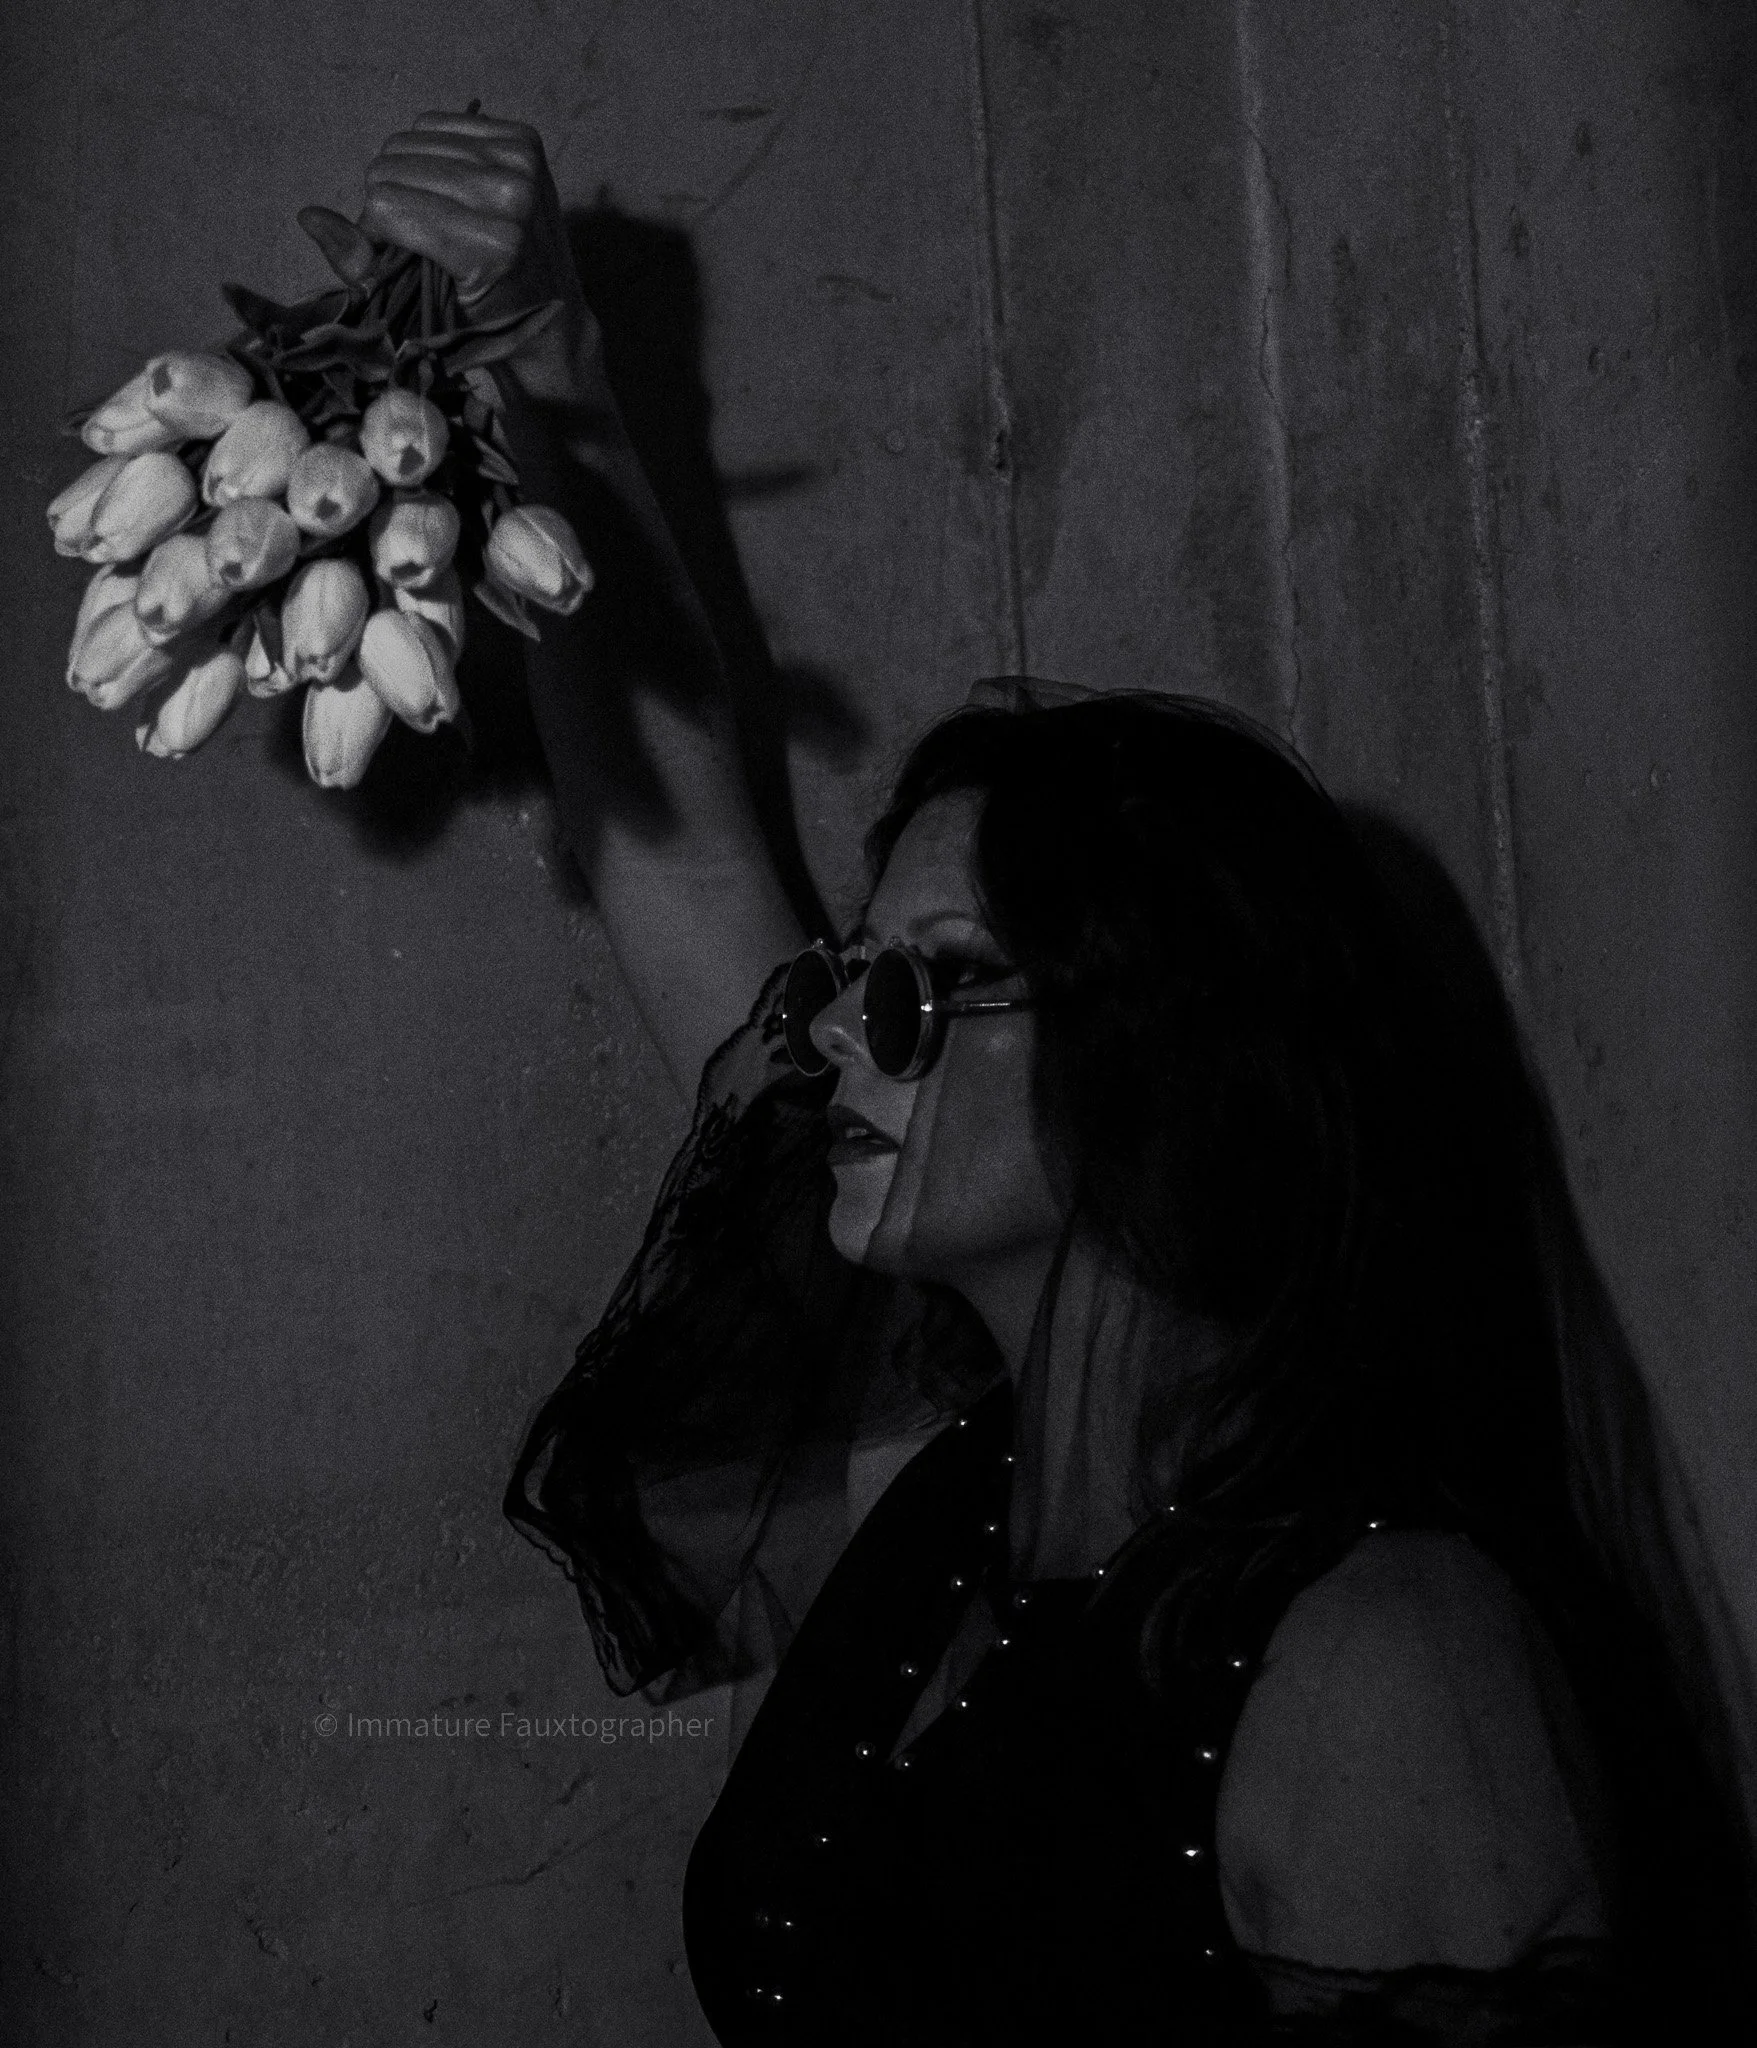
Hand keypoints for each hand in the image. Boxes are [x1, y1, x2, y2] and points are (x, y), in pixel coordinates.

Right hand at [356, 111, 599, 404]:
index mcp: (490, 246)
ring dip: (406, 175)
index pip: (386, 205)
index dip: (375, 232)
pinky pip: (438, 123)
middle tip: (418, 237)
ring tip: (433, 213)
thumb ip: (361, 265)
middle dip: (389, 201)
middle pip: (393, 166)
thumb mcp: (417, 310)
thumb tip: (308, 215)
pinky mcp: (524, 140)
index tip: (398, 259)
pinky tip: (447, 186)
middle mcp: (510, 196)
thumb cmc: (482, 321)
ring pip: (412, 140)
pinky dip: (429, 151)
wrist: (552, 317)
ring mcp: (521, 163)